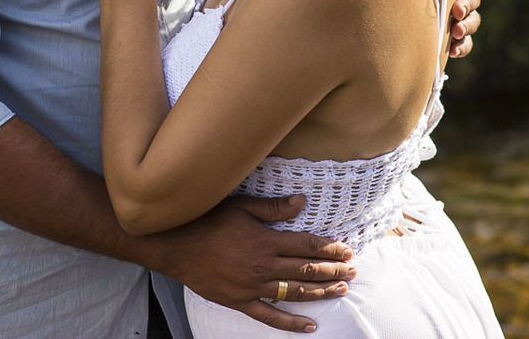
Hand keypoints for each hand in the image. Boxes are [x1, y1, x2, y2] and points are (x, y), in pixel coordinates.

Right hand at [157, 194, 355, 333]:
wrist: (175, 245)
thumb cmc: (207, 220)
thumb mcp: (241, 206)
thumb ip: (273, 207)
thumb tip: (302, 202)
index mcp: (266, 241)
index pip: (307, 245)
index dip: (329, 248)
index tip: (347, 249)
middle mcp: (263, 266)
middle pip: (306, 270)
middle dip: (333, 270)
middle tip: (353, 270)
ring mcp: (252, 287)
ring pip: (295, 293)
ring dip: (321, 292)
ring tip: (342, 290)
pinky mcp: (240, 301)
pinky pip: (269, 316)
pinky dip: (291, 323)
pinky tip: (310, 326)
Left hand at [448, 0, 481, 57]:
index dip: (467, 2)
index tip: (457, 11)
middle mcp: (462, 2)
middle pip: (473, 12)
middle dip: (466, 22)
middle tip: (456, 29)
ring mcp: (459, 19)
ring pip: (470, 28)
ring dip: (464, 36)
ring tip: (455, 44)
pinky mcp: (454, 36)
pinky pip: (463, 44)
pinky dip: (460, 49)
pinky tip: (453, 53)